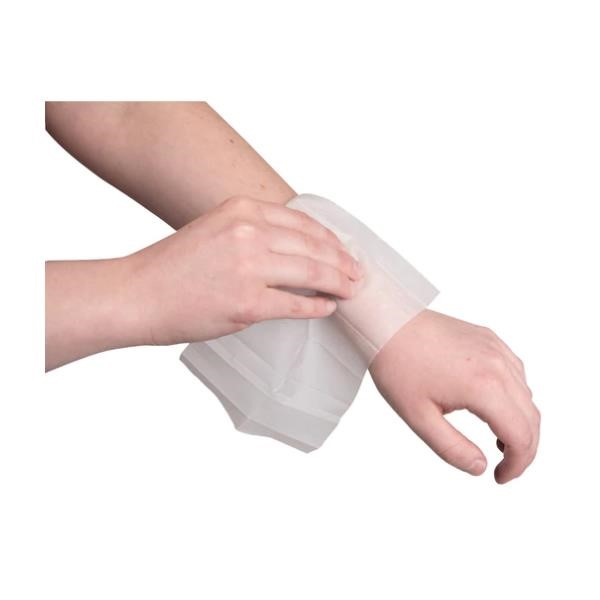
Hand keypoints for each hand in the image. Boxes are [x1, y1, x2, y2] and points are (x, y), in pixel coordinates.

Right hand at [125, 195, 362, 345]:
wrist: (137, 294)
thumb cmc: (171, 266)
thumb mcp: (213, 228)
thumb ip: (251, 231)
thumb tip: (291, 248)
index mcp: (241, 209)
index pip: (302, 222)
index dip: (330, 238)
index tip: (343, 249)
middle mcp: (248, 233)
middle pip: (314, 247)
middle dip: (342, 261)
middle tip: (357, 272)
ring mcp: (249, 268)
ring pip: (312, 273)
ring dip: (338, 283)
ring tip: (350, 289)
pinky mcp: (248, 304)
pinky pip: (297, 305)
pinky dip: (318, 307)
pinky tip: (328, 307)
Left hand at [369, 310, 539, 483]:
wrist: (386, 322)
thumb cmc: (397, 366)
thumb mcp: (419, 418)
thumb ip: (452, 449)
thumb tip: (480, 468)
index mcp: (484, 387)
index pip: (522, 437)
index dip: (517, 465)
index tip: (499, 477)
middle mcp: (499, 365)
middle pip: (531, 418)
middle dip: (523, 449)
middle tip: (504, 467)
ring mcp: (496, 348)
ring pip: (526, 395)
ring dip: (520, 422)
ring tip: (497, 442)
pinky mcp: (489, 338)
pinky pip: (515, 373)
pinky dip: (514, 397)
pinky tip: (493, 407)